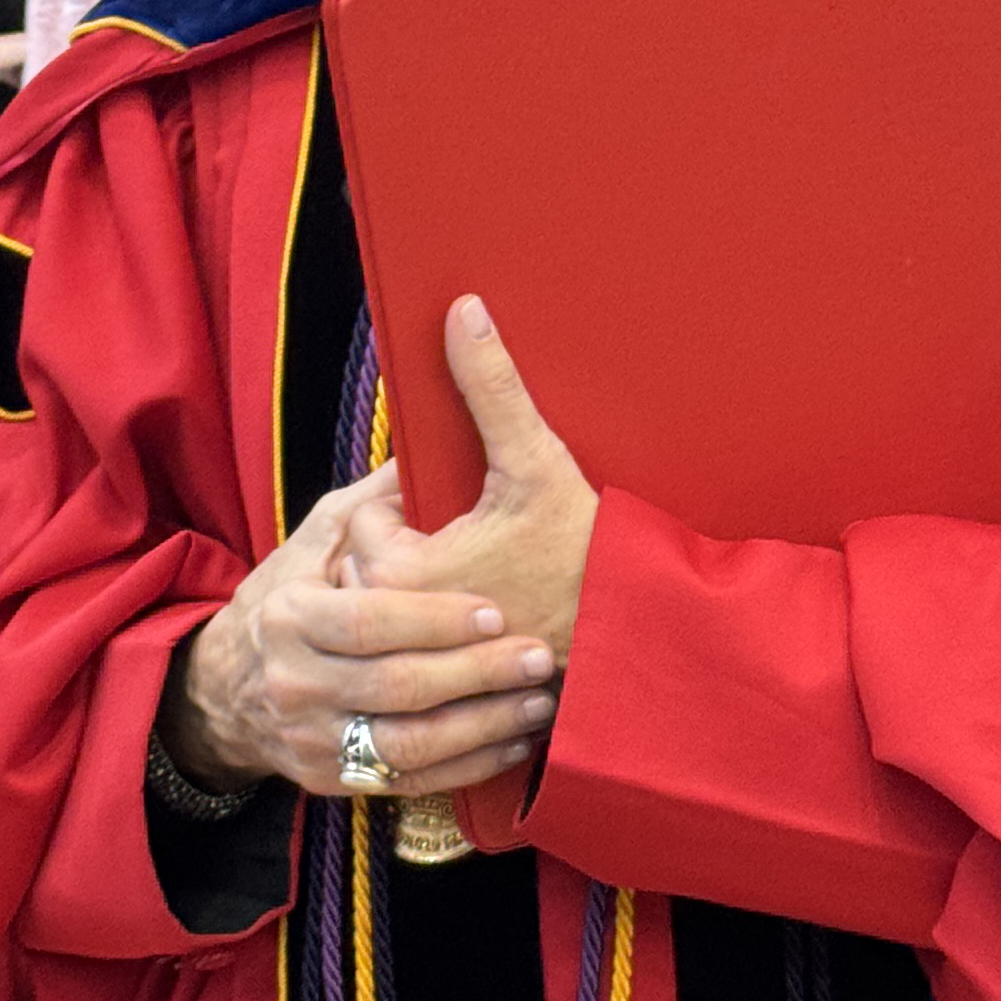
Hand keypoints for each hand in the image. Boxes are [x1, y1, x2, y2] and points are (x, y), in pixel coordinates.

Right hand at [163, 460, 561, 797]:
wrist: (224, 690)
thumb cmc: (288, 598)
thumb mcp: (314, 540)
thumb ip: (373, 505)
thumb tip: (430, 446)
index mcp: (291, 616)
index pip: (369, 621)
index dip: (436, 619)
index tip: (495, 611)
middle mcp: (296, 682)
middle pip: (397, 686)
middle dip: (476, 674)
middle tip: (538, 656)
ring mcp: (313, 738)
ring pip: (408, 743)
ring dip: (483, 726)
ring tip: (538, 702)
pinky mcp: (331, 780)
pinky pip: (409, 781)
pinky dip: (468, 765)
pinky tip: (514, 741)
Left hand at [341, 296, 598, 664]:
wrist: (636, 631)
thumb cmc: (588, 551)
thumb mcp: (537, 461)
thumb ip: (493, 388)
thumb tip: (464, 311)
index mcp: (401, 575)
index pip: (363, 519)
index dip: (407, 501)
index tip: (458, 505)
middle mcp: (400, 633)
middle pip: (371, 564)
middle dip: (409, 544)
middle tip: (472, 538)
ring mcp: (423, 666)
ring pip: (391, 609)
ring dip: (420, 588)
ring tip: (480, 574)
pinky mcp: (448, 689)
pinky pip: (417, 646)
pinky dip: (438, 630)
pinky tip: (487, 612)